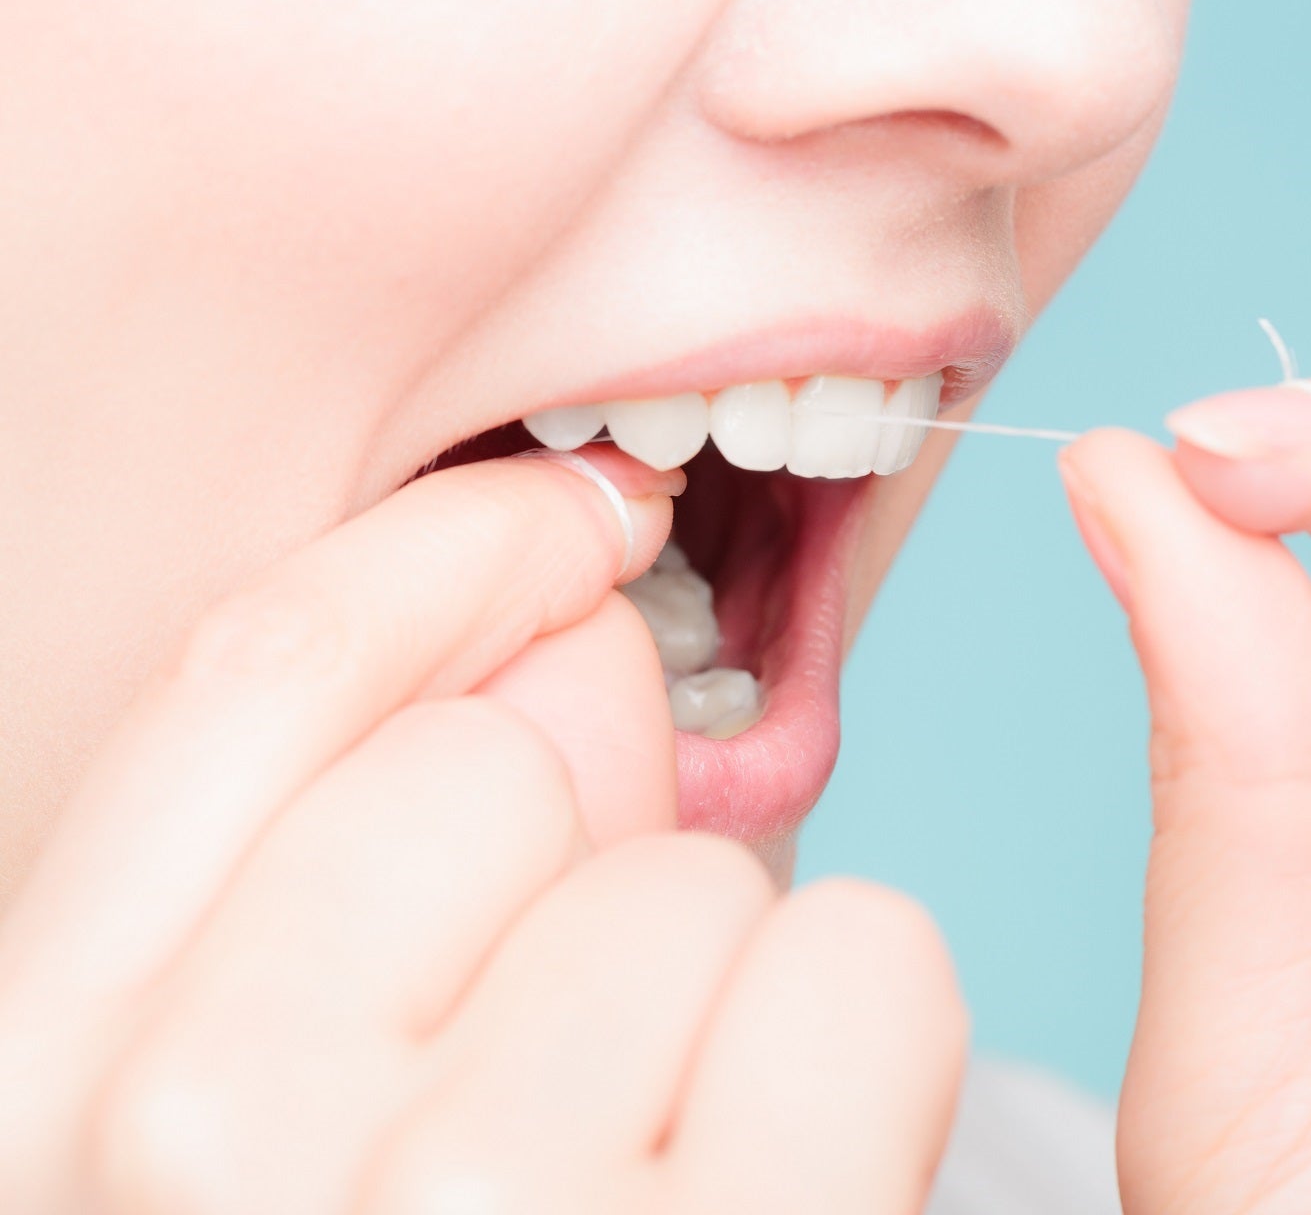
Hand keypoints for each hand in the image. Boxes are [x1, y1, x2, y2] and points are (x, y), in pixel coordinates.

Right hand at [0, 449, 963, 1213]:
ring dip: (723, 1001)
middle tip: (579, 1060)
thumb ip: (391, 867)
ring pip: (697, 882)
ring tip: (671, 1183)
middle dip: (583, 855)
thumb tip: (561, 631)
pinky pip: (859, 967)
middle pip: (492, 770)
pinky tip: (804, 1186)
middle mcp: (206, 1171)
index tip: (559, 522)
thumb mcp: (306, 1120)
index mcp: (52, 1107)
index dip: (433, 562)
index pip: (244, 687)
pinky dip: (868, 1050)